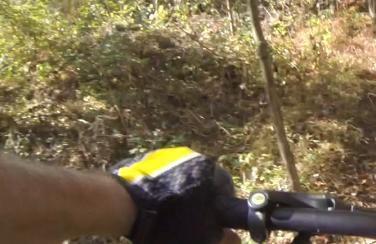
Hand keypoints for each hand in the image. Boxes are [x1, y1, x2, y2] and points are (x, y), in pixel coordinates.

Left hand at [112, 147, 238, 243]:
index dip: (216, 212)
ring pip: (182, 178)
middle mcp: (198, 158)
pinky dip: (160, 187)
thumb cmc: (167, 222)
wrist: (124, 204)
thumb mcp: (199, 237)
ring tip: (163, 212)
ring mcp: (173, 155)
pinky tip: (150, 203)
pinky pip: (162, 174)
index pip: (226, 194)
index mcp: (216, 174)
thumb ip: (221, 238)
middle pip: (204, 183)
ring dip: (178, 193)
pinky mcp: (151, 157)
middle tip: (183, 220)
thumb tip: (235, 239)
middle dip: (197, 200)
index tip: (205, 223)